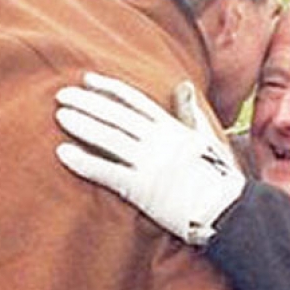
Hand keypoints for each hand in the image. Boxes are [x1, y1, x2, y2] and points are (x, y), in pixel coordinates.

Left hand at [55, 73, 245, 244]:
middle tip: (61, 95)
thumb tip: (183, 85)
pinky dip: (84, 162)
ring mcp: (150, 163)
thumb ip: (189, 111)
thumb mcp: (207, 136)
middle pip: (116, 115)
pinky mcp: (143, 188)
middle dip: (87, 102)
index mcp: (172, 127)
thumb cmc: (219, 176)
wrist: (229, 210)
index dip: (108, 88)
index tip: (87, 79)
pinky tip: (63, 153)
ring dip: (82, 125)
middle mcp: (159, 140)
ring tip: (60, 116)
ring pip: (109, 139)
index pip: (134, 101)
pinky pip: (107, 172)